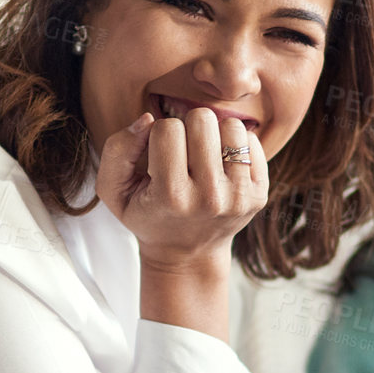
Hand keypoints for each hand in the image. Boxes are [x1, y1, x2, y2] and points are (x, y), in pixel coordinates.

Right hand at [95, 108, 266, 269]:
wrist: (187, 254)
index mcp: (172, 195)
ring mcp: (239, 197)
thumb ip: (117, 150)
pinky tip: (222, 165)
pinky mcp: (259, 194)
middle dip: (188, 127)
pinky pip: (252, 142)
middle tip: (184, 151)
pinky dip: (236, 146)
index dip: (159, 134)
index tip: (160, 155)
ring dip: (215, 134)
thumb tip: (148, 119)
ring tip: (204, 154)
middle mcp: (210, 197)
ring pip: (232, 126)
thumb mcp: (114, 191)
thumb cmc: (147, 215)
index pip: (167, 128)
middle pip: (202, 119)